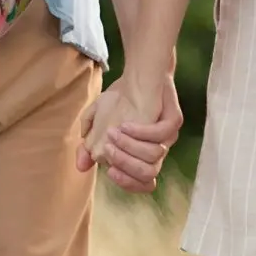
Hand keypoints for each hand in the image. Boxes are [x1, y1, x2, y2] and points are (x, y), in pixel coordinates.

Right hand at [76, 74, 181, 193]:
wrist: (140, 72)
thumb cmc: (121, 99)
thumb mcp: (98, 119)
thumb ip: (89, 143)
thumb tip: (81, 166)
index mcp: (143, 155)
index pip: (142, 183)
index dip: (127, 183)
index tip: (109, 171)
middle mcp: (157, 150)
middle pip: (148, 174)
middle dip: (125, 165)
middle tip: (108, 149)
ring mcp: (168, 136)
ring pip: (154, 157)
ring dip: (130, 147)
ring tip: (113, 133)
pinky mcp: (174, 120)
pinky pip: (160, 134)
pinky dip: (141, 132)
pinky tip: (125, 124)